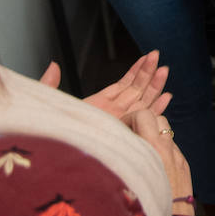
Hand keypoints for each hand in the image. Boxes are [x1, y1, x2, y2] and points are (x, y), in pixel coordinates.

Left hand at [42, 51, 171, 121]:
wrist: (56, 158)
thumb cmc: (49, 133)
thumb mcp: (48, 104)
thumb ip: (50, 84)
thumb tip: (54, 64)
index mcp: (97, 104)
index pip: (122, 84)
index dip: (135, 70)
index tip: (147, 57)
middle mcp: (113, 112)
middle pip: (136, 89)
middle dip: (148, 72)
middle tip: (158, 57)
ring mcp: (120, 122)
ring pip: (143, 100)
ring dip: (155, 85)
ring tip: (165, 70)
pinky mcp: (125, 132)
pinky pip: (144, 119)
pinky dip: (157, 108)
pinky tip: (166, 97)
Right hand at [123, 110, 192, 213]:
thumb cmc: (143, 203)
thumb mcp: (124, 177)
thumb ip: (119, 155)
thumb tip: (109, 142)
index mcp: (150, 147)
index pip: (142, 114)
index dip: (129, 118)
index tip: (119, 129)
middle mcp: (166, 147)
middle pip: (155, 117)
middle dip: (141, 121)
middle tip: (129, 134)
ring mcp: (177, 154)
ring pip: (166, 130)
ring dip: (153, 132)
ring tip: (140, 146)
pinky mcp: (184, 164)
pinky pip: (172, 146)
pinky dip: (162, 147)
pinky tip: (153, 161)